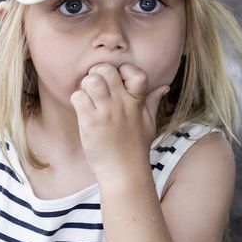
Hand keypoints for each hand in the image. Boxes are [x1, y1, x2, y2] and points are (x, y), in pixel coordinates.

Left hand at [69, 63, 168, 184]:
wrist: (124, 171)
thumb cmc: (135, 147)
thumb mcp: (149, 122)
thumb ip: (152, 101)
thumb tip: (164, 86)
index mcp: (137, 101)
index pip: (136, 73)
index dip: (123, 70)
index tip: (117, 80)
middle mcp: (122, 103)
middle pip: (107, 70)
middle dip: (97, 73)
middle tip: (95, 87)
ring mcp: (106, 112)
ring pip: (91, 81)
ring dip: (85, 85)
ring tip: (88, 97)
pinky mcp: (90, 122)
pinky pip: (78, 97)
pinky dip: (76, 100)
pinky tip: (81, 110)